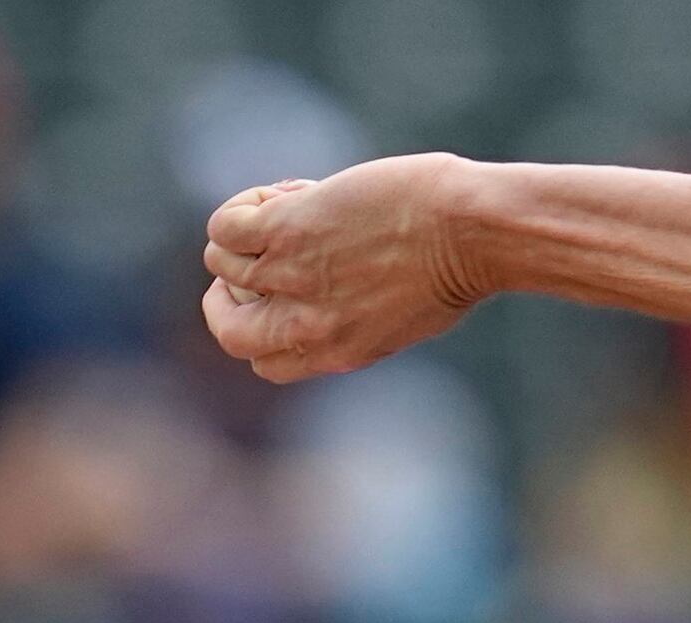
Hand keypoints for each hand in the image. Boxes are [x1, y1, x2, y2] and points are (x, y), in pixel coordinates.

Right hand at [201, 157, 488, 383]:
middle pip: (230, 332)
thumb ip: (361, 317)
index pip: (266, 363)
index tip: (279, 295)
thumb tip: (341, 288)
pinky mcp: (289, 229)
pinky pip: (227, 226)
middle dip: (227, 296)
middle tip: (251, 260)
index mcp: (337, 353)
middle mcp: (308, 325)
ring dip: (243, 234)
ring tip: (287, 206)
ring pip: (220, 265)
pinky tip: (288, 191)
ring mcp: (294, 278)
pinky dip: (245, 205)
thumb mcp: (405, 316)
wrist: (470, 232)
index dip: (261, 328)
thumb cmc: (458, 263)